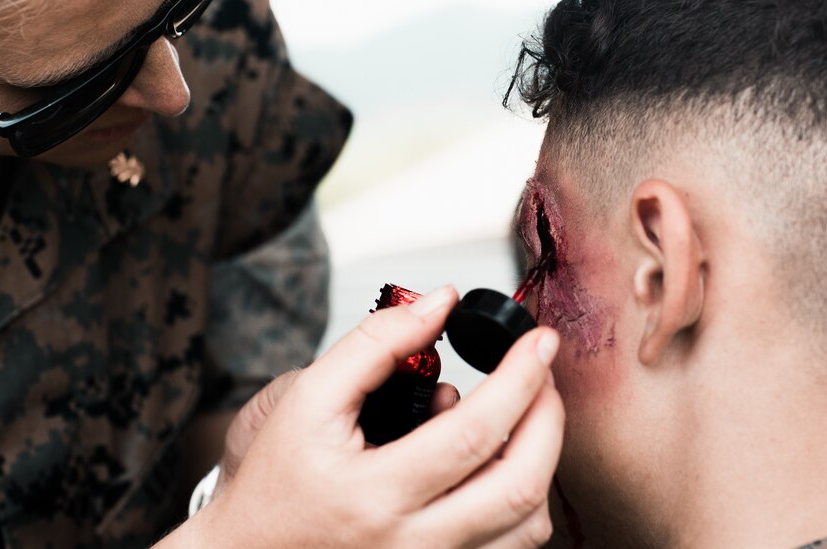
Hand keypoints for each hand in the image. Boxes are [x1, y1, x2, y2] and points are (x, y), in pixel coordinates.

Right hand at [182, 286, 563, 547]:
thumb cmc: (277, 482)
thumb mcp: (309, 400)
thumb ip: (375, 345)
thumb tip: (440, 302)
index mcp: (374, 496)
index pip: (474, 433)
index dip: (519, 378)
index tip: (539, 340)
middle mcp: (410, 546)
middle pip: (520, 487)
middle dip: (549, 419)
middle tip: (544, 375)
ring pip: (528, 527)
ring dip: (542, 461)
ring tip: (522, 416)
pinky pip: (513, 548)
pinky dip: (524, 502)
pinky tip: (499, 463)